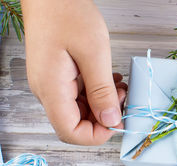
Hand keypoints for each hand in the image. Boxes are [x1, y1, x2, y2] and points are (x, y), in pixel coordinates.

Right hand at [21, 0, 126, 144]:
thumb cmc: (68, 13)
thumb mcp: (93, 53)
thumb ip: (102, 91)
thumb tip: (110, 121)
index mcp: (52, 89)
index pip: (70, 132)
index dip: (96, 135)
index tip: (118, 121)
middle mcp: (48, 91)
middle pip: (75, 124)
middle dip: (103, 118)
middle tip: (122, 98)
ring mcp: (52, 84)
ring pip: (79, 111)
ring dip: (102, 105)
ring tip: (119, 87)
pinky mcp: (58, 76)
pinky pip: (78, 96)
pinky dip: (97, 94)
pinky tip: (110, 81)